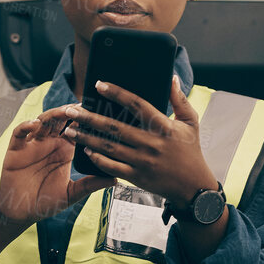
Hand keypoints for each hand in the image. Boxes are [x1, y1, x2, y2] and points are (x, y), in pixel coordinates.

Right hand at [0, 106, 113, 227]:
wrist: (22, 212)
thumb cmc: (46, 202)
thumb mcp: (72, 194)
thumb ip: (91, 185)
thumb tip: (115, 180)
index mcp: (64, 151)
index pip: (76, 129)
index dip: (85, 121)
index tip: (97, 114)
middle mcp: (49, 143)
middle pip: (60, 120)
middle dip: (70, 112)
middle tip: (82, 108)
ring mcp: (32, 144)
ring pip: (42, 121)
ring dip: (52, 115)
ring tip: (63, 112)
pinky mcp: (16, 149)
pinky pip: (19, 133)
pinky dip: (26, 126)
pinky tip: (35, 125)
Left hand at [62, 75, 217, 205]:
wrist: (194, 187)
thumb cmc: (191, 151)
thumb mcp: (191, 122)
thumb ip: (179, 99)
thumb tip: (170, 76)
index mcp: (164, 126)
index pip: (137, 104)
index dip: (116, 93)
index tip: (98, 84)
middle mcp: (151, 143)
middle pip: (115, 127)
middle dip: (90, 117)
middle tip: (71, 110)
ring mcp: (142, 162)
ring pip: (109, 147)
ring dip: (87, 138)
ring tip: (70, 130)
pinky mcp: (137, 177)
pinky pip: (113, 167)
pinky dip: (98, 159)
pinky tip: (86, 150)